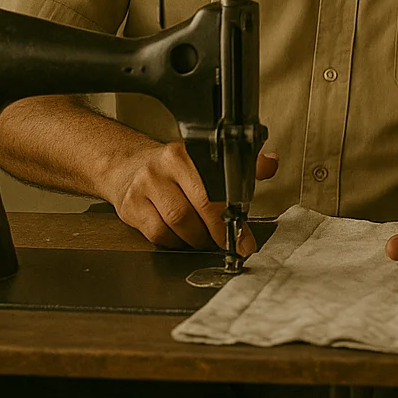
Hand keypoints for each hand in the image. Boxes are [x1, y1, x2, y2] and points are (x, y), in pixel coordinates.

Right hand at [106, 141, 278, 253]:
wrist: (127, 167)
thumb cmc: (173, 169)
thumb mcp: (205, 161)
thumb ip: (241, 165)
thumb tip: (270, 164)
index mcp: (187, 153)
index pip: (217, 184)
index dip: (233, 212)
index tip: (244, 237)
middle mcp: (164, 167)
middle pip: (199, 206)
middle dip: (218, 231)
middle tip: (228, 243)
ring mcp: (145, 187)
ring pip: (178, 223)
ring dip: (196, 238)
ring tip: (205, 240)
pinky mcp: (131, 207)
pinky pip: (158, 234)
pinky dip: (174, 242)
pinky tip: (181, 238)